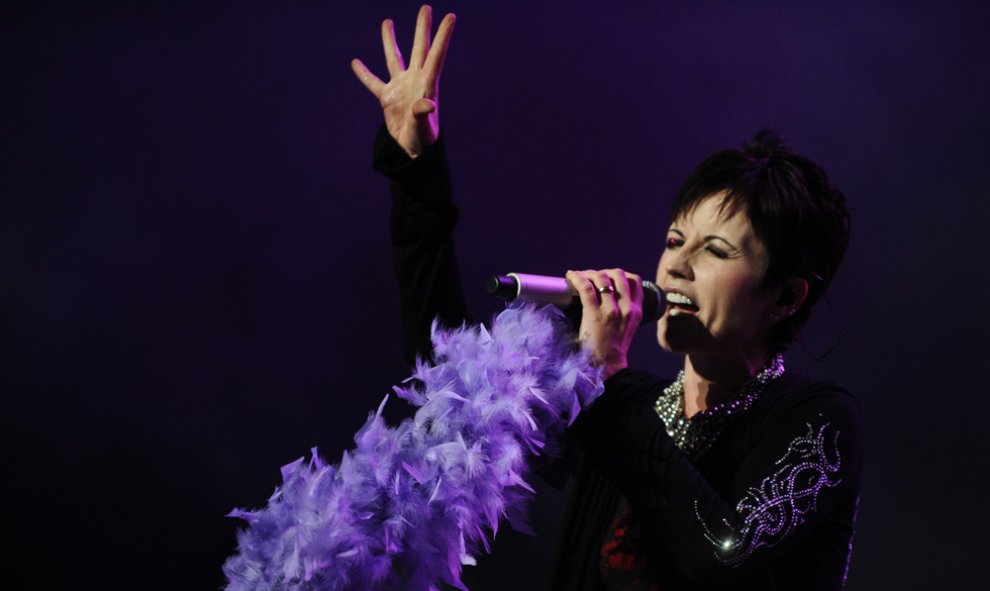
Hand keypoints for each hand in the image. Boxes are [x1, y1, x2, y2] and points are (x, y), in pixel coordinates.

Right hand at [351, 5, 455, 157]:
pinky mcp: (387, 97)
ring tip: (388, 21)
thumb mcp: (424, 126)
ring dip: (390, 40)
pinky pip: (373, 82)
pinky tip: (356, 62)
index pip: (436, 54)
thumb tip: (426, 103)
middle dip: (422, 28)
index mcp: (427, 82)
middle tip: (426, 8)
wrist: (412, 151)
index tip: (451, 16)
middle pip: (419, 48)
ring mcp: (401, 86)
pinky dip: (364, 73)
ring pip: (394, 58)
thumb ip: (423, 113)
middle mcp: (415, 80)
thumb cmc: (423, 139)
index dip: (443, 35)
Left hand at [566, 269, 644, 377]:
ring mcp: (611, 310)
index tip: (608, 278)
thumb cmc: (612, 349)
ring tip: (580, 276)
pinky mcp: (594, 314)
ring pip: (601, 278)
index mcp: (636, 311)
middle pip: (618, 274)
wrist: (607, 367)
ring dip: (589, 273)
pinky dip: (577, 278)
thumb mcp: (627, 327)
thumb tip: (610, 296)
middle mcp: (626, 308)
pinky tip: (571, 276)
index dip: (620, 274)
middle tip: (591, 277)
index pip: (634, 280)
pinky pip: (586, 288)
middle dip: (603, 272)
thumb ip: (624, 312)